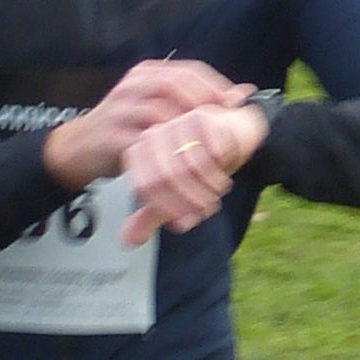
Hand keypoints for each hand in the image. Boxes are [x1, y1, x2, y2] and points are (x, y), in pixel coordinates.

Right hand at [41, 58, 241, 192]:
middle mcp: (132, 87)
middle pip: (174, 85)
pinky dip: (167, 154)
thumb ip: (195, 100)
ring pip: (160, 114)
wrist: (77, 149)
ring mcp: (119, 111)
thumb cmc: (126, 128)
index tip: (234, 104)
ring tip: (209, 146)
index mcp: (145, 74)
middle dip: (204, 102)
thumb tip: (244, 93)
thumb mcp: (158, 106)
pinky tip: (185, 164)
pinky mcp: (111, 138)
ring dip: (187, 131)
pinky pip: (144, 144)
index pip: (186, 71)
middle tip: (226, 123)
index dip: (214, 86)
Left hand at [112, 101, 265, 241]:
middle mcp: (154, 135)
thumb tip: (128, 242)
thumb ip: (152, 215)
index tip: (184, 220)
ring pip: (189, 166)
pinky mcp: (201, 118)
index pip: (144, 187)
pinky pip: (210, 153)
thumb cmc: (200, 164)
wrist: (232, 135)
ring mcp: (176, 124)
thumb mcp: (175, 195)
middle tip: (205, 209)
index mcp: (140, 152)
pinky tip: (224, 173)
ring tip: (216, 193)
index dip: (166, 208)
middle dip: (189, 201)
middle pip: (165, 178)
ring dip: (207, 189)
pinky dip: (219, 172)